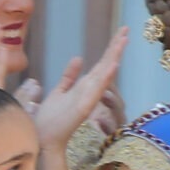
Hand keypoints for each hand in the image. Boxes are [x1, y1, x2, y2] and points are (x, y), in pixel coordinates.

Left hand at [27, 29, 128, 150]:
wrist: (43, 141)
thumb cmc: (48, 121)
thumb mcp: (58, 92)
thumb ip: (69, 77)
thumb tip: (79, 58)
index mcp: (84, 86)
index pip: (101, 63)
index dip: (111, 48)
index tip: (121, 32)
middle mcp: (90, 91)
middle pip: (106, 64)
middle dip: (116, 47)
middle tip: (126, 29)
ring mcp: (89, 99)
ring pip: (105, 74)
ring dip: (114, 57)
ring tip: (123, 40)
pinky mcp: (84, 108)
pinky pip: (97, 91)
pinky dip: (106, 78)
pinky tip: (112, 65)